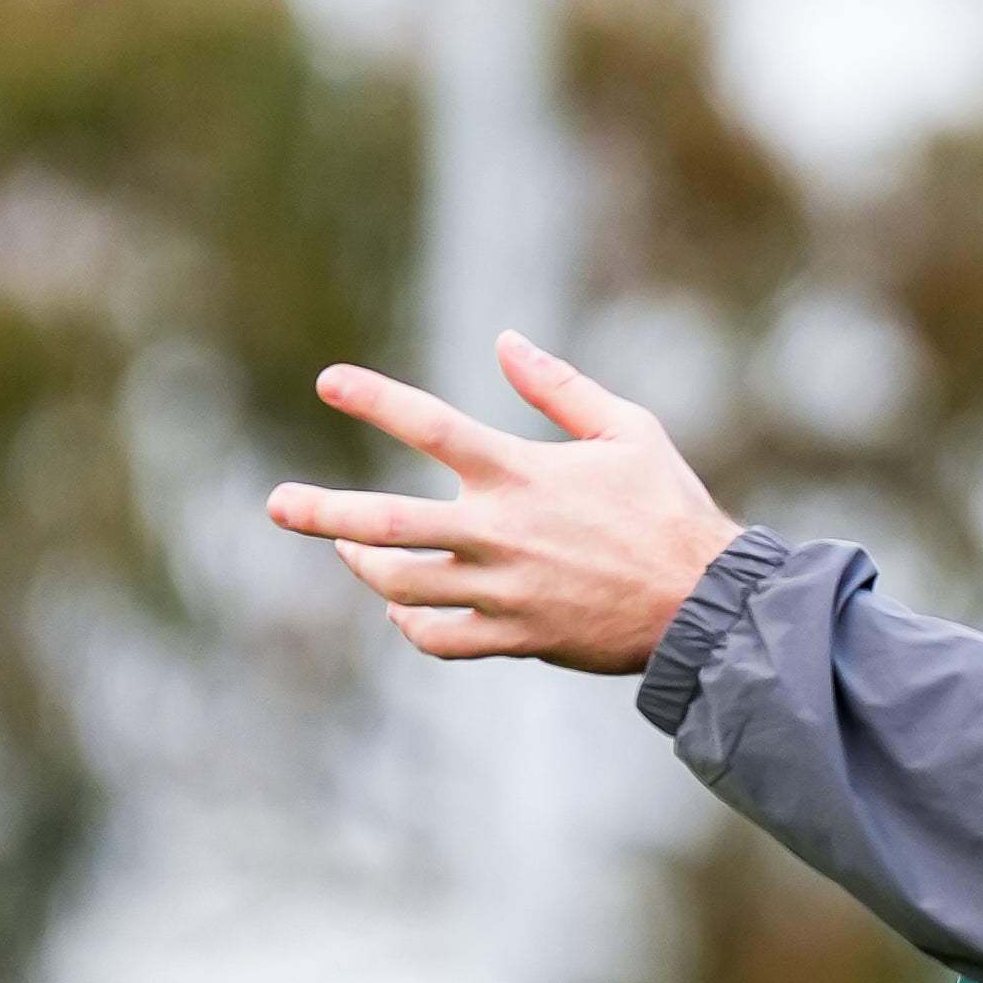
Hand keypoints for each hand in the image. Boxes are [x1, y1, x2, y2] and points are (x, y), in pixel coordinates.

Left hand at [266, 332, 742, 673]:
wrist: (706, 605)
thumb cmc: (670, 509)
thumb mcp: (627, 429)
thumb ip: (559, 387)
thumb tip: (504, 342)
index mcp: (521, 474)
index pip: (430, 426)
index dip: (374, 399)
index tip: (328, 383)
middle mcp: (501, 534)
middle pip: (388, 525)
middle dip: (324, 513)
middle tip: (276, 505)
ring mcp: (504, 591)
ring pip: (403, 586)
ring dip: (364, 566)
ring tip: (346, 547)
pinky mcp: (518, 638)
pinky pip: (442, 640)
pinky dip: (411, 627)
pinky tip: (401, 611)